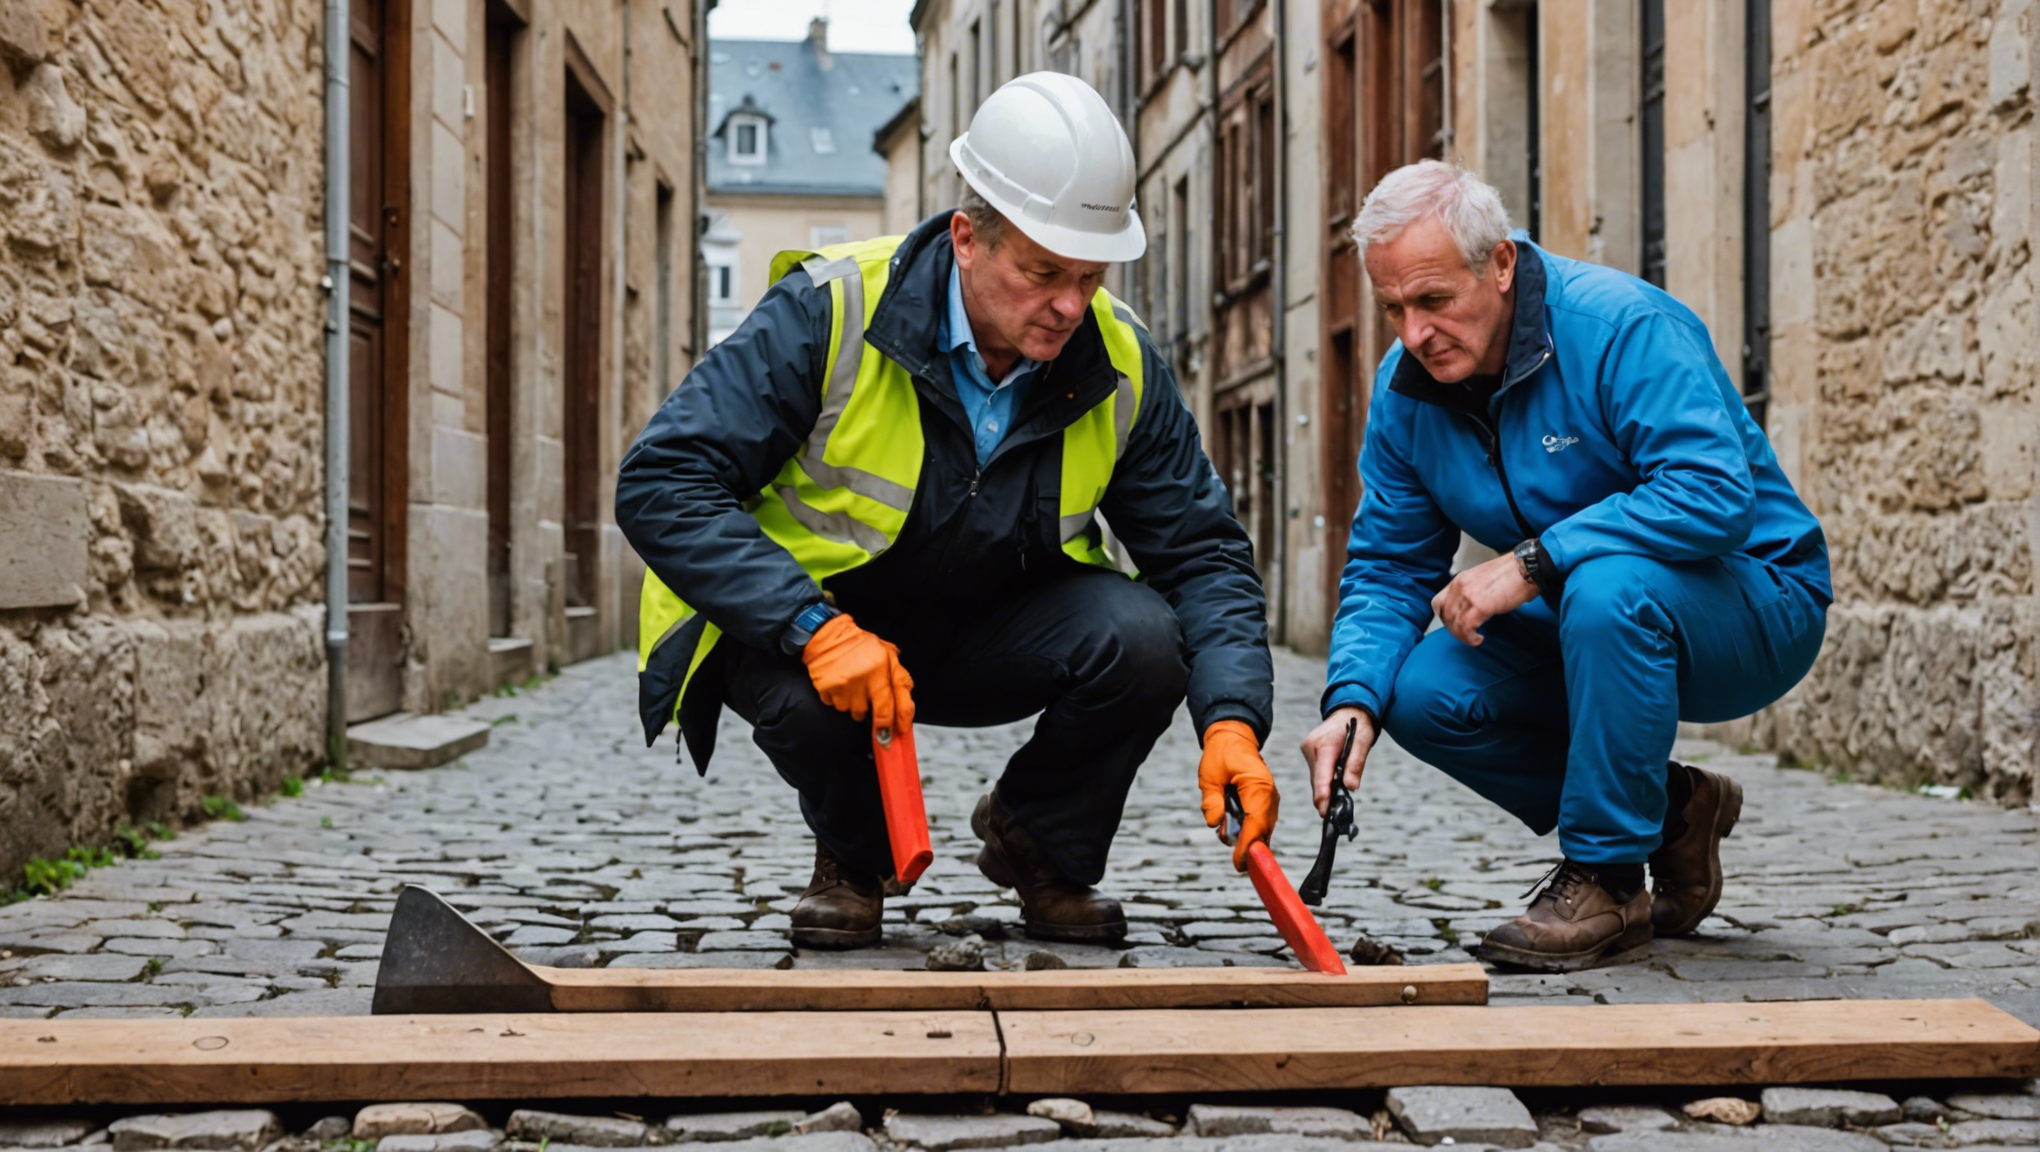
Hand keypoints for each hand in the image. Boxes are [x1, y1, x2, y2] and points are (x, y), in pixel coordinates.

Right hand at [800, 613, 915, 730]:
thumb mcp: (888, 654)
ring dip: (855, 705)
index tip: (896, 735)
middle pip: (872, 714)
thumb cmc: (862, 645)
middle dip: (874, 716)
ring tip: (854, 687)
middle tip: (870, 701)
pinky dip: (838, 700)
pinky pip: (835, 706)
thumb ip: (900, 676)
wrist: (829, 636)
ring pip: (853, 712)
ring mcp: (843, 686)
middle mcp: (862, 680)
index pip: (889, 705)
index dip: (894, 724)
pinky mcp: (826, 689)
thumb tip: (907, 699)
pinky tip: (840, 685)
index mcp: (880, 670)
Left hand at [1198, 720, 1278, 871]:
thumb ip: (1211, 800)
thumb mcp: (1208, 776)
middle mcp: (1270, 795)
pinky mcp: (1267, 801)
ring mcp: (1271, 798)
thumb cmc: (1220, 755)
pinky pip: (1262, 822)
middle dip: (1249, 848)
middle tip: (1237, 865)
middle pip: (1263, 831)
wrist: (1233, 738)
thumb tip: (1215, 823)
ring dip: (1248, 838)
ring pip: (1264, 829)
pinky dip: (1250, 831)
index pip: (1255, 823)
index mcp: (1258, 786)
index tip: (1240, 864)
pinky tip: (1235, 830)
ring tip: (1227, 833)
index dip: (1248, 846)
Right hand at [1302, 706, 1378, 816]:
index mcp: (1324, 744)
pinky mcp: (1310, 753)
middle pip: (1317, 779)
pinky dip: (1323, 782)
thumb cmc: (1358, 725)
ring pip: (1316, 778)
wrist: (1349, 711)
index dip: (1323, 794)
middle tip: (1330, 817)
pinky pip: (1316, 772)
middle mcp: (1311, 747)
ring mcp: (1308, 750)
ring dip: (1324, 790)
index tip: (1324, 810)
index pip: (1322, 774)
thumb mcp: (1363, 742)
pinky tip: (1330, 792)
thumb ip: (1356, 764)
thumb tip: (1350, 787)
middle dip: (1324, 797)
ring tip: (1330, 809)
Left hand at [1430, 551, 1540, 646]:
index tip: (1455, 625)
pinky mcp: (1479, 606)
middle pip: (1444, 615)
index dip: (1444, 617)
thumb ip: (1473, 593)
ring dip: (1462, 636)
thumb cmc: (1512, 574)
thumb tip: (1473, 611)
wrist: (1527, 568)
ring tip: (1474, 638)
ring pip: (1454, 624)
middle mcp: (1460, 586)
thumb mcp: (1483, 580)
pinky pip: (1466, 628)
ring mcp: (1468, 596)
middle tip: (1466, 635)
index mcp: (1460, 580)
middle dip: (1453, 629)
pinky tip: (1479, 639)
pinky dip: (1470, 638)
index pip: (1438, 602)